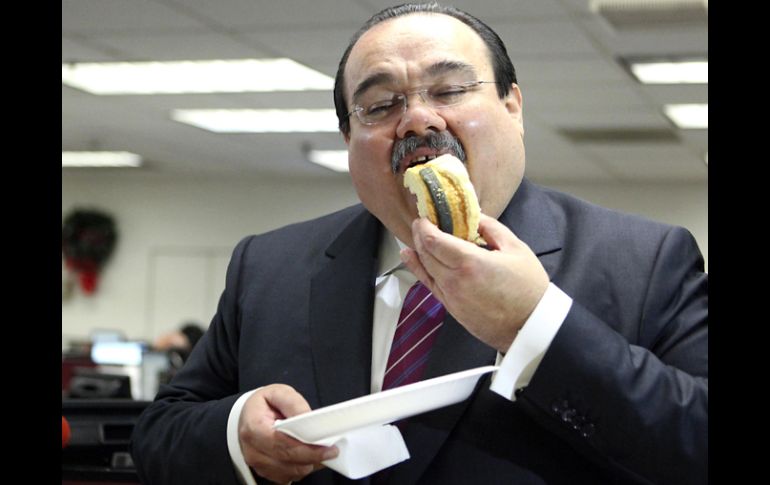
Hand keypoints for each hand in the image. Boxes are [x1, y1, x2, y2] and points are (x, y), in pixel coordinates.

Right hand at [238, 384, 337, 483]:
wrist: (247, 415)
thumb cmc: (262, 405)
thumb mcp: (278, 393)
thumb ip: (294, 404)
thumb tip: (309, 418)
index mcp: (254, 428)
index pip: (283, 445)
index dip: (307, 449)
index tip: (327, 447)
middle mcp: (253, 449)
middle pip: (288, 461)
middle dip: (313, 457)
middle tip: (331, 451)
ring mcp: (257, 463)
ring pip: (290, 472)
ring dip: (308, 464)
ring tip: (320, 451)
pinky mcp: (265, 471)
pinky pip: (288, 476)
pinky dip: (301, 468)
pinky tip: (308, 456)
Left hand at [401, 214, 548, 351]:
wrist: (531, 326)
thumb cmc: (529, 289)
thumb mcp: (516, 248)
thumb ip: (491, 228)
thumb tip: (474, 217)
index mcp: (470, 263)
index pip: (434, 241)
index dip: (424, 227)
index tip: (424, 217)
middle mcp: (455, 281)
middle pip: (426, 254)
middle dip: (419, 236)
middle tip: (420, 224)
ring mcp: (451, 297)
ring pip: (425, 270)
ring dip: (418, 252)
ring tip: (414, 240)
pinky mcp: (452, 309)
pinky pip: (431, 286)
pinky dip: (420, 271)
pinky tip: (414, 261)